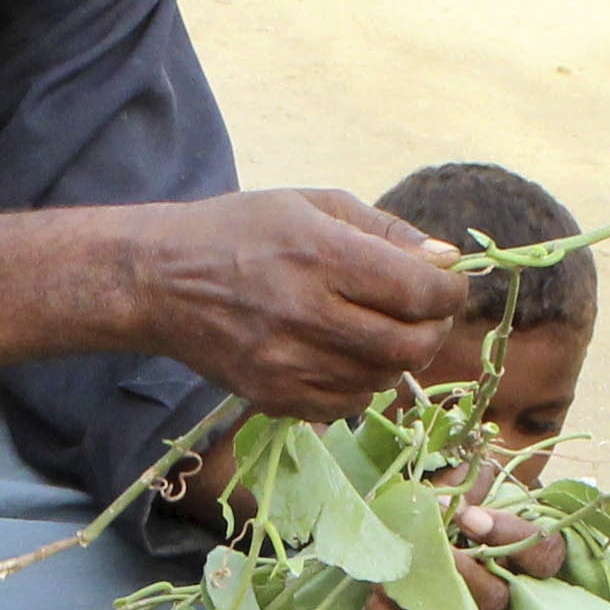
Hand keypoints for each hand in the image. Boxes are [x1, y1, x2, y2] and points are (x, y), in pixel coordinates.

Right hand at [127, 190, 471, 420]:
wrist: (160, 280)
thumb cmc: (242, 231)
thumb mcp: (313, 205)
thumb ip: (385, 231)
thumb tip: (446, 261)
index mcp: (321, 255)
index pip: (419, 291)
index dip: (449, 291)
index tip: (447, 283)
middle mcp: (308, 314)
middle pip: (410, 344)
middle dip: (432, 328)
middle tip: (422, 312)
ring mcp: (289, 363)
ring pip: (383, 379)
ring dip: (396, 356)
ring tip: (378, 329)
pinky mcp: (273, 396)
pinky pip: (347, 405)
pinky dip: (361, 384)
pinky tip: (345, 356)